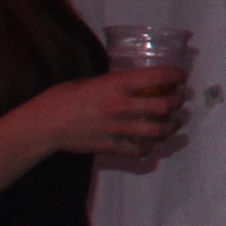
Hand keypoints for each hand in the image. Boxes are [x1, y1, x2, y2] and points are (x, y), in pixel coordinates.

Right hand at [31, 66, 188, 166]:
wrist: (44, 126)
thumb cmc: (62, 98)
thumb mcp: (89, 81)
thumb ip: (111, 83)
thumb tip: (129, 83)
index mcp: (115, 85)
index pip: (156, 77)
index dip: (174, 75)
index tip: (181, 75)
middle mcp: (121, 106)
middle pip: (163, 106)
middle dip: (177, 102)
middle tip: (180, 99)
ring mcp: (118, 129)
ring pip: (157, 130)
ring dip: (171, 126)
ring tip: (174, 122)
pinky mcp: (112, 147)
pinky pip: (139, 150)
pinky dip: (149, 146)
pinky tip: (151, 142)